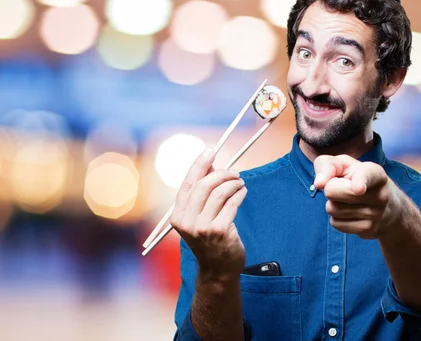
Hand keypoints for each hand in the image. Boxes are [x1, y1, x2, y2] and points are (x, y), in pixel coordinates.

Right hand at [170, 148, 247, 279]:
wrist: (217, 270)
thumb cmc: (209, 239)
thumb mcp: (199, 217)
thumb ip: (202, 193)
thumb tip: (210, 166)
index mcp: (177, 215)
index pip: (188, 184)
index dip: (199, 164)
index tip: (210, 151)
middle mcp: (186, 222)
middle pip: (204, 186)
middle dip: (221, 173)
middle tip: (234, 172)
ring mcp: (202, 228)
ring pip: (219, 193)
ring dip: (233, 183)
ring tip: (240, 182)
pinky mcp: (220, 231)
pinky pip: (232, 203)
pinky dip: (239, 193)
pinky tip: (243, 191)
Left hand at [313, 155, 401, 238]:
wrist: (385, 206)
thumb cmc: (355, 179)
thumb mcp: (342, 165)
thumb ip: (327, 165)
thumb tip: (319, 183)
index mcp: (375, 173)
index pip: (367, 176)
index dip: (360, 181)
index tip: (358, 189)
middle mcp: (380, 194)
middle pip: (333, 192)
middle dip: (329, 189)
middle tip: (341, 187)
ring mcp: (376, 214)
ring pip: (332, 209)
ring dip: (332, 204)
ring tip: (347, 201)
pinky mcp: (369, 230)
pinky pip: (335, 223)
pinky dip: (336, 218)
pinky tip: (350, 213)